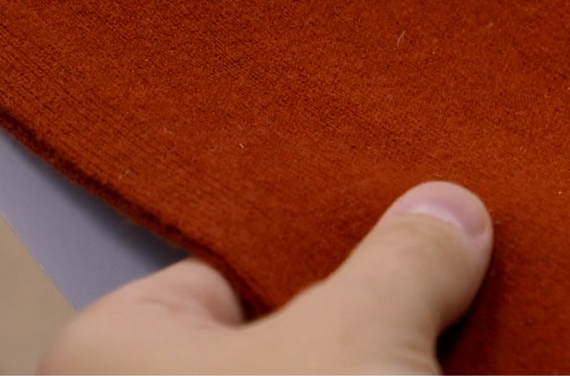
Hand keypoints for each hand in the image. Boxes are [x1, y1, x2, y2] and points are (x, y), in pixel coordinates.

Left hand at [39, 182, 491, 374]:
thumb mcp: (360, 340)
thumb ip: (402, 262)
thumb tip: (449, 210)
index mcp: (111, 345)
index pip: (217, 265)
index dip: (310, 242)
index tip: (385, 214)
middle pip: (273, 327)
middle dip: (354, 307)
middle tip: (441, 262)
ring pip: (313, 373)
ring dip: (380, 361)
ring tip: (458, 320)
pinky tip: (455, 363)